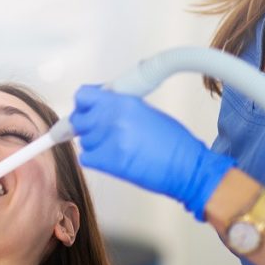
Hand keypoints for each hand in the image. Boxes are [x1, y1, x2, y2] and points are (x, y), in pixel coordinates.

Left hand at [68, 86, 234, 219]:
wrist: (186, 168)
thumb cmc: (173, 142)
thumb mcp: (145, 111)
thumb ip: (120, 106)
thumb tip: (102, 107)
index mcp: (123, 102)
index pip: (83, 96)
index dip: (84, 104)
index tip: (87, 109)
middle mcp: (112, 118)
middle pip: (78, 119)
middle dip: (86, 125)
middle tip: (101, 131)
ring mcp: (108, 140)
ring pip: (83, 140)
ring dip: (94, 143)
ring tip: (116, 147)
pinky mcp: (107, 161)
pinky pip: (85, 158)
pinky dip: (94, 160)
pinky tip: (111, 159)